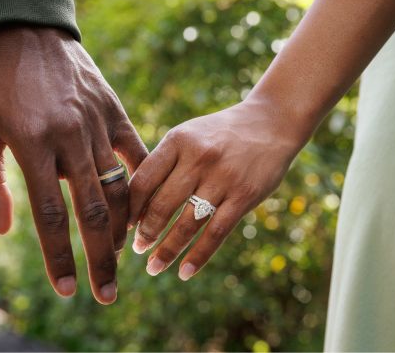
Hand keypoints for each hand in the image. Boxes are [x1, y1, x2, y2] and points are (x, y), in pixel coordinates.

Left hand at [0, 26, 146, 303]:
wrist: (26, 30)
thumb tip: (5, 228)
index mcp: (33, 145)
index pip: (52, 215)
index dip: (60, 257)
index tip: (68, 289)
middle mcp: (71, 137)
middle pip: (94, 211)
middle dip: (103, 258)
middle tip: (107, 293)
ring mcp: (97, 123)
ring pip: (121, 186)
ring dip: (124, 228)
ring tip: (124, 255)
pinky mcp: (115, 109)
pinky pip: (137, 152)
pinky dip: (142, 183)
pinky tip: (143, 207)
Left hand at [128, 99, 304, 280]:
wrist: (270, 123)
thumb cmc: (218, 134)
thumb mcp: (187, 135)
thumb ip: (163, 163)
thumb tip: (134, 205)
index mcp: (178, 141)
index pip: (144, 180)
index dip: (130, 208)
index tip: (124, 226)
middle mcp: (199, 158)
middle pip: (162, 205)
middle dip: (146, 233)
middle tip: (137, 249)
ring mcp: (223, 178)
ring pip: (187, 224)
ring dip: (167, 250)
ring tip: (153, 266)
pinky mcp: (245, 196)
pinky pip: (216, 233)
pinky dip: (198, 256)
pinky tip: (184, 272)